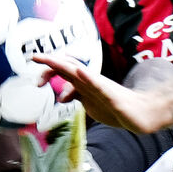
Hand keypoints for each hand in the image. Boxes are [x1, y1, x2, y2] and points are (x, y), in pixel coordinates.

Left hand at [33, 53, 172, 133]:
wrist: (140, 114)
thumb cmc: (115, 106)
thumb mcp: (90, 103)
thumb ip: (77, 97)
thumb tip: (61, 96)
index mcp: (85, 83)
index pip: (64, 70)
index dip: (48, 66)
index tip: (32, 60)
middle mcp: (91, 81)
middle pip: (69, 68)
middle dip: (51, 63)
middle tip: (34, 57)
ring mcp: (102, 88)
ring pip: (81, 73)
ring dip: (66, 66)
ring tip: (51, 59)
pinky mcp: (112, 97)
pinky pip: (99, 86)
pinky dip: (89, 78)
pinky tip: (81, 72)